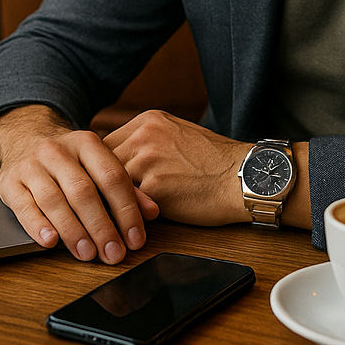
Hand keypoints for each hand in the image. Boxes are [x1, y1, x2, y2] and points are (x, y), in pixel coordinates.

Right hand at [0, 105, 158, 263]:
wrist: (24, 136)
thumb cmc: (68, 159)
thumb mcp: (97, 162)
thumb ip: (124, 186)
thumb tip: (151, 212)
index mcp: (87, 143)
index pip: (112, 177)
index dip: (126, 211)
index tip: (135, 239)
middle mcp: (58, 151)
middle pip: (83, 192)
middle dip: (101, 226)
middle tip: (113, 253)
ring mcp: (31, 165)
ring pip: (54, 200)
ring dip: (73, 231)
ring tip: (87, 253)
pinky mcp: (9, 182)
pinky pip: (23, 206)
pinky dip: (37, 226)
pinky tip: (50, 241)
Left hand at [102, 110, 250, 224]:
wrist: (244, 177)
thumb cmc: (216, 161)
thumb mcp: (178, 134)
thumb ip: (148, 141)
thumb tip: (120, 158)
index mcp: (148, 121)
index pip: (105, 144)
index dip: (102, 169)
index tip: (102, 185)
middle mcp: (144, 135)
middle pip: (102, 164)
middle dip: (102, 186)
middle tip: (99, 205)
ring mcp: (148, 160)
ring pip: (112, 185)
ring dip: (113, 202)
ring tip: (110, 218)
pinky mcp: (155, 187)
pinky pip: (129, 204)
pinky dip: (128, 216)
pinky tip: (130, 224)